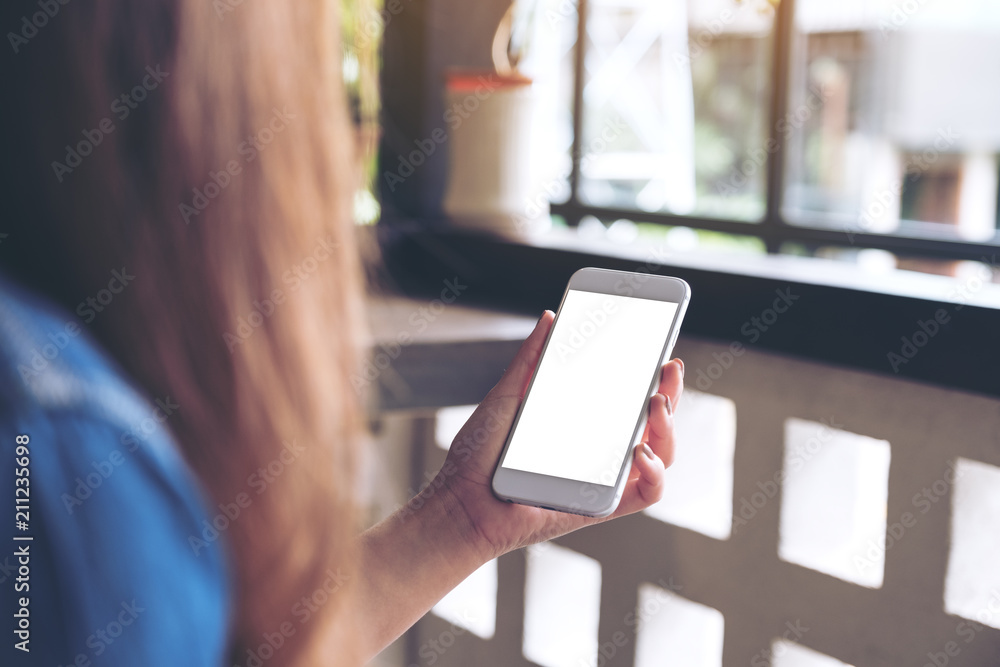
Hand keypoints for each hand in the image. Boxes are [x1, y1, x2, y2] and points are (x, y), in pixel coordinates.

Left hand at [438, 310, 684, 561]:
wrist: (461, 499)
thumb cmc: (480, 454)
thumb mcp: (508, 395)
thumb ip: (531, 359)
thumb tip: (550, 318)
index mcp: (582, 425)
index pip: (630, 401)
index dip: (655, 380)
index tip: (665, 355)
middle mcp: (599, 452)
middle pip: (655, 425)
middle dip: (671, 395)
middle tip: (667, 370)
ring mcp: (603, 479)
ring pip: (660, 456)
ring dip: (668, 429)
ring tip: (655, 404)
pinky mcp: (601, 507)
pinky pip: (645, 494)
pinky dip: (655, 473)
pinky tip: (641, 452)